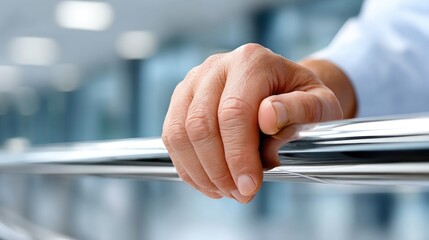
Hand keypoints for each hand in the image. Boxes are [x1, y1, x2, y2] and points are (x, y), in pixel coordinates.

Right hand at [162, 43, 343, 202]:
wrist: (281, 89)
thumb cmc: (301, 99)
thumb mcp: (319, 103)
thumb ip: (300, 109)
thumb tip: (267, 117)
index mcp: (251, 61)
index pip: (234, 112)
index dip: (238, 155)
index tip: (250, 187)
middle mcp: (217, 66)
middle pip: (201, 124)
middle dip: (218, 169)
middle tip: (239, 194)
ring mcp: (194, 81)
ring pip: (179, 133)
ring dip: (200, 171)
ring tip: (225, 191)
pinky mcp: (182, 99)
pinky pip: (171, 137)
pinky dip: (187, 166)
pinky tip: (209, 182)